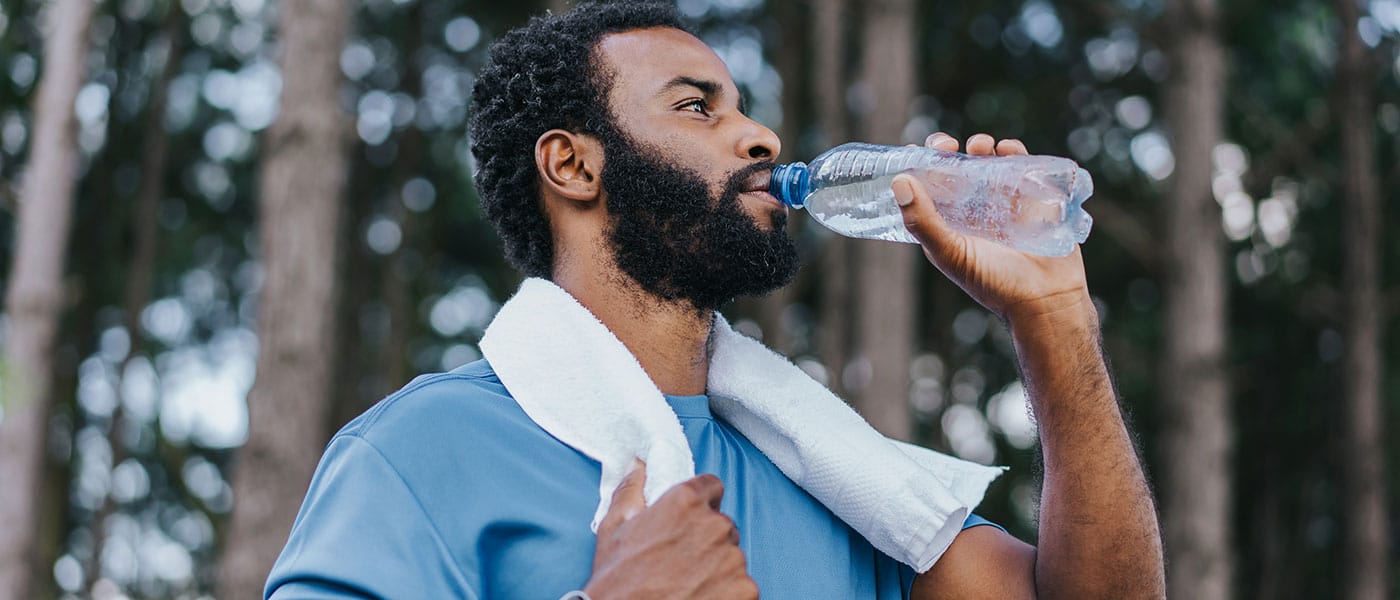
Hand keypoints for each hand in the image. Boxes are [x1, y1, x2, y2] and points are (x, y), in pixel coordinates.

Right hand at [583, 461, 757, 599]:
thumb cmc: (618, 582)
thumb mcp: (613, 530)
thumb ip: (631, 491)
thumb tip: (638, 466)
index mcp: (684, 502)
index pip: (711, 487)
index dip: (700, 504)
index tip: (690, 522)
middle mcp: (714, 524)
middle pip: (722, 525)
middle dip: (707, 540)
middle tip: (682, 562)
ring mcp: (733, 558)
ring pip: (732, 556)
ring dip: (717, 568)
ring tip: (689, 585)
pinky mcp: (745, 589)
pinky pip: (742, 585)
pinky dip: (728, 594)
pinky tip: (702, 599)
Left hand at [895, 132, 1094, 329]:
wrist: (1046, 299)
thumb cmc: (995, 284)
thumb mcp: (951, 253)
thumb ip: (924, 222)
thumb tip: (900, 182)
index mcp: (947, 223)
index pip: (926, 187)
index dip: (919, 165)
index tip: (915, 148)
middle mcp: (972, 210)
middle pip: (954, 168)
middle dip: (947, 150)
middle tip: (947, 145)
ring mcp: (1003, 202)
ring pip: (987, 162)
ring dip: (980, 146)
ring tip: (979, 146)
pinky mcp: (1032, 198)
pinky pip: (1021, 166)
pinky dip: (1014, 152)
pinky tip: (1007, 149)